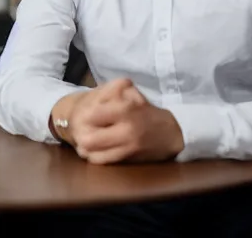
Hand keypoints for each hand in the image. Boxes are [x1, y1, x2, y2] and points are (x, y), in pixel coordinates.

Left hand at [55, 79, 184, 163]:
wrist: (171, 134)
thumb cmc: (145, 112)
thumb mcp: (131, 94)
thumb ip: (111, 91)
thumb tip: (91, 97)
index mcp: (125, 110)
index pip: (91, 115)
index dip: (82, 115)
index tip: (82, 114)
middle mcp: (126, 130)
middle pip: (87, 138)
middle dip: (80, 134)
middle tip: (79, 130)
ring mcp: (127, 147)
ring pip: (92, 152)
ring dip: (84, 146)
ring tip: (84, 140)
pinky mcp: (128, 160)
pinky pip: (101, 161)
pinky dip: (93, 156)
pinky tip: (93, 149)